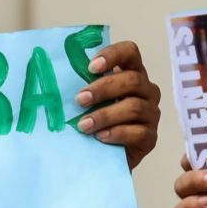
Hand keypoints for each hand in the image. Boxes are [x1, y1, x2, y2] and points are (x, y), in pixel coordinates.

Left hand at [77, 40, 160, 169]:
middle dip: (103, 89)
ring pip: (134, 107)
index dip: (113, 55)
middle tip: (80, 99)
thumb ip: (81, 84)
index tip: (90, 68)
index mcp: (131, 72)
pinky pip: (138, 132)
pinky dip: (117, 134)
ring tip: (83, 125)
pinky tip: (100, 137)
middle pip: (132, 80)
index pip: (130, 52)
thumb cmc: (92, 120)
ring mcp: (151, 113)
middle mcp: (146, 90)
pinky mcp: (150, 137)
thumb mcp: (87, 99)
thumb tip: (55, 74)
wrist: (101, 155)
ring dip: (105, 115)